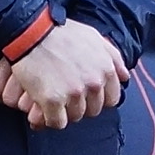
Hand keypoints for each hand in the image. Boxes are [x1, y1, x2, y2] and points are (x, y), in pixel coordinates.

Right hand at [0, 20, 126, 127]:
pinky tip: (44, 107)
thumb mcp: (94, 38)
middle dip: (81, 104)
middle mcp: (94, 83)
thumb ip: (113, 57)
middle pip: (93, 110)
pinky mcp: (52, 100)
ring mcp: (73, 93)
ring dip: (65, 111)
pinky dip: (50, 118)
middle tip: (66, 94)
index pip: (111, 99)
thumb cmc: (61, 33)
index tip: (86, 94)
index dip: (98, 98)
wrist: (30, 32)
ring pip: (75, 116)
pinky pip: (57, 122)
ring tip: (54, 97)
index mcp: (106, 69)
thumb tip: (124, 77)